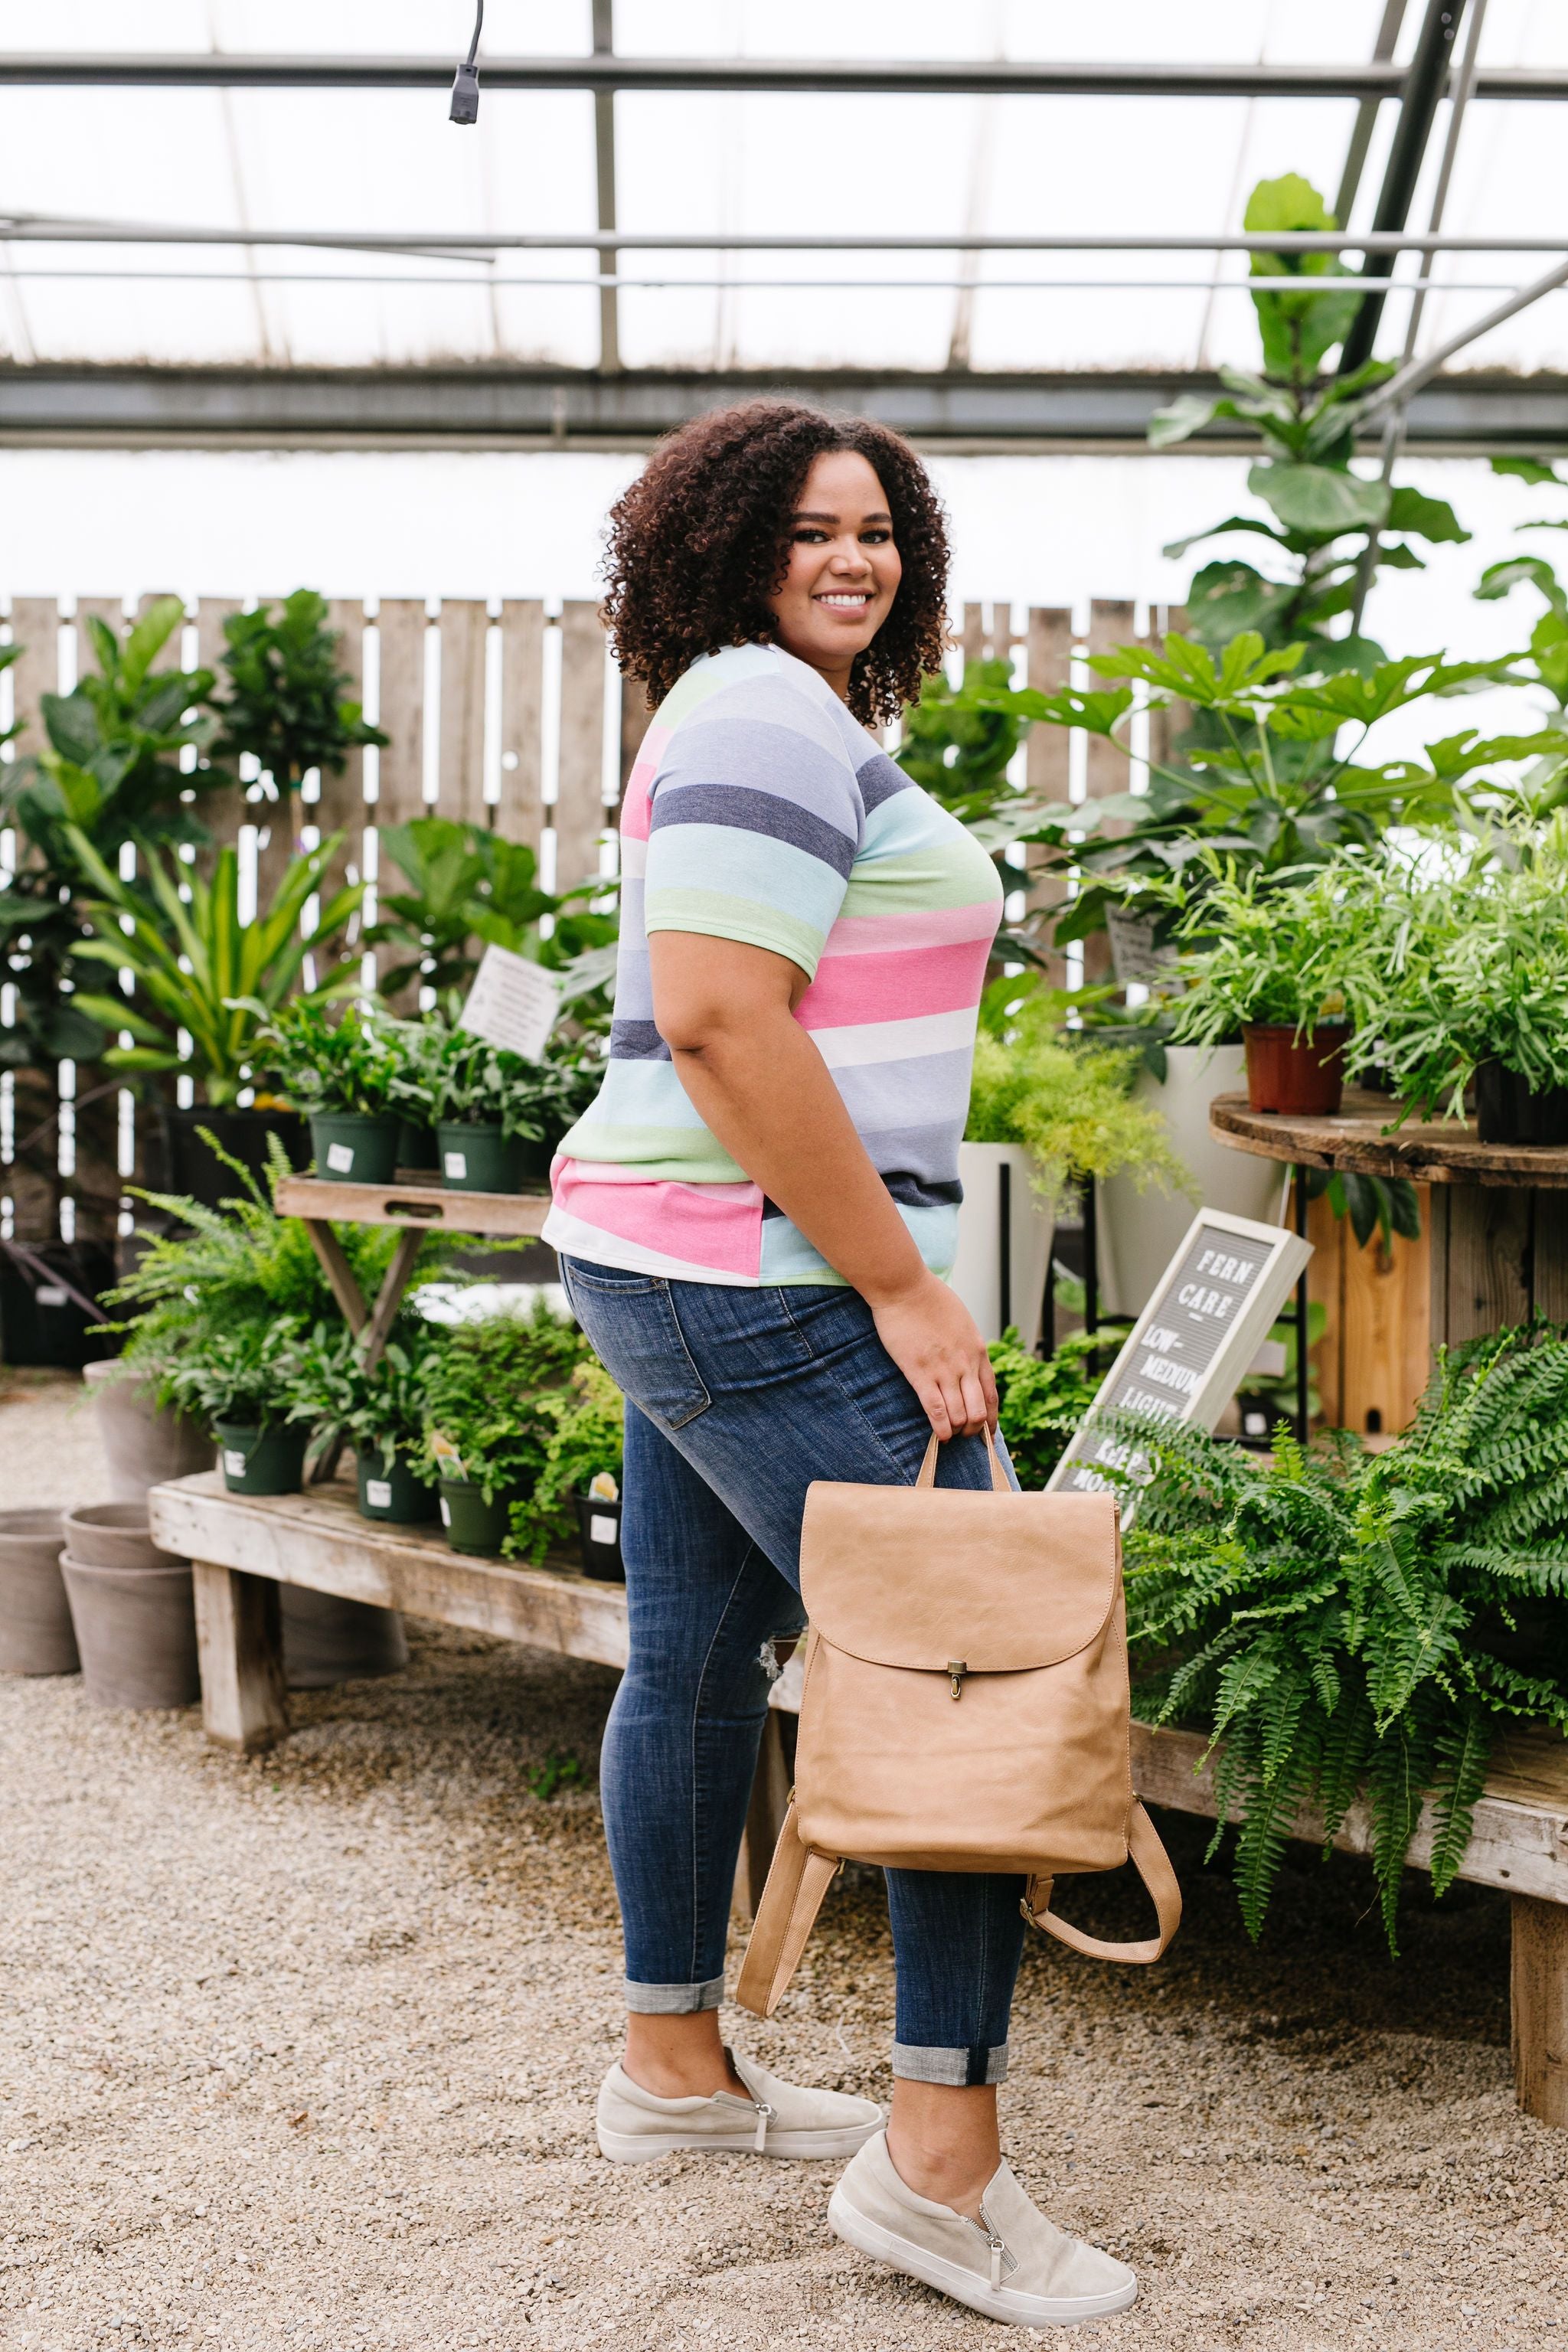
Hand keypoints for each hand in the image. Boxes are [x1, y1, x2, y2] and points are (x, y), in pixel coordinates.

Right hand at [868, 1269, 998, 1440]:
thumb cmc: (929, 1299)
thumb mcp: (961, 1321)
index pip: (992, 1394)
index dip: (991, 1417)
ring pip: (960, 1415)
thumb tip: (965, 1361)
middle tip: (964, 1435)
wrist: (905, 1287)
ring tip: (949, 1435)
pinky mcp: (921, 1373)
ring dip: (956, 1430)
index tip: (987, 1430)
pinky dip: (940, 1428)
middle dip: (974, 1429)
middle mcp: (966, 1364)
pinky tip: (939, 1435)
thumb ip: (966, 1344)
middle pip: (979, 1410)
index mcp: (978, 1351)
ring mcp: (945, 1370)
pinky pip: (936, 1411)